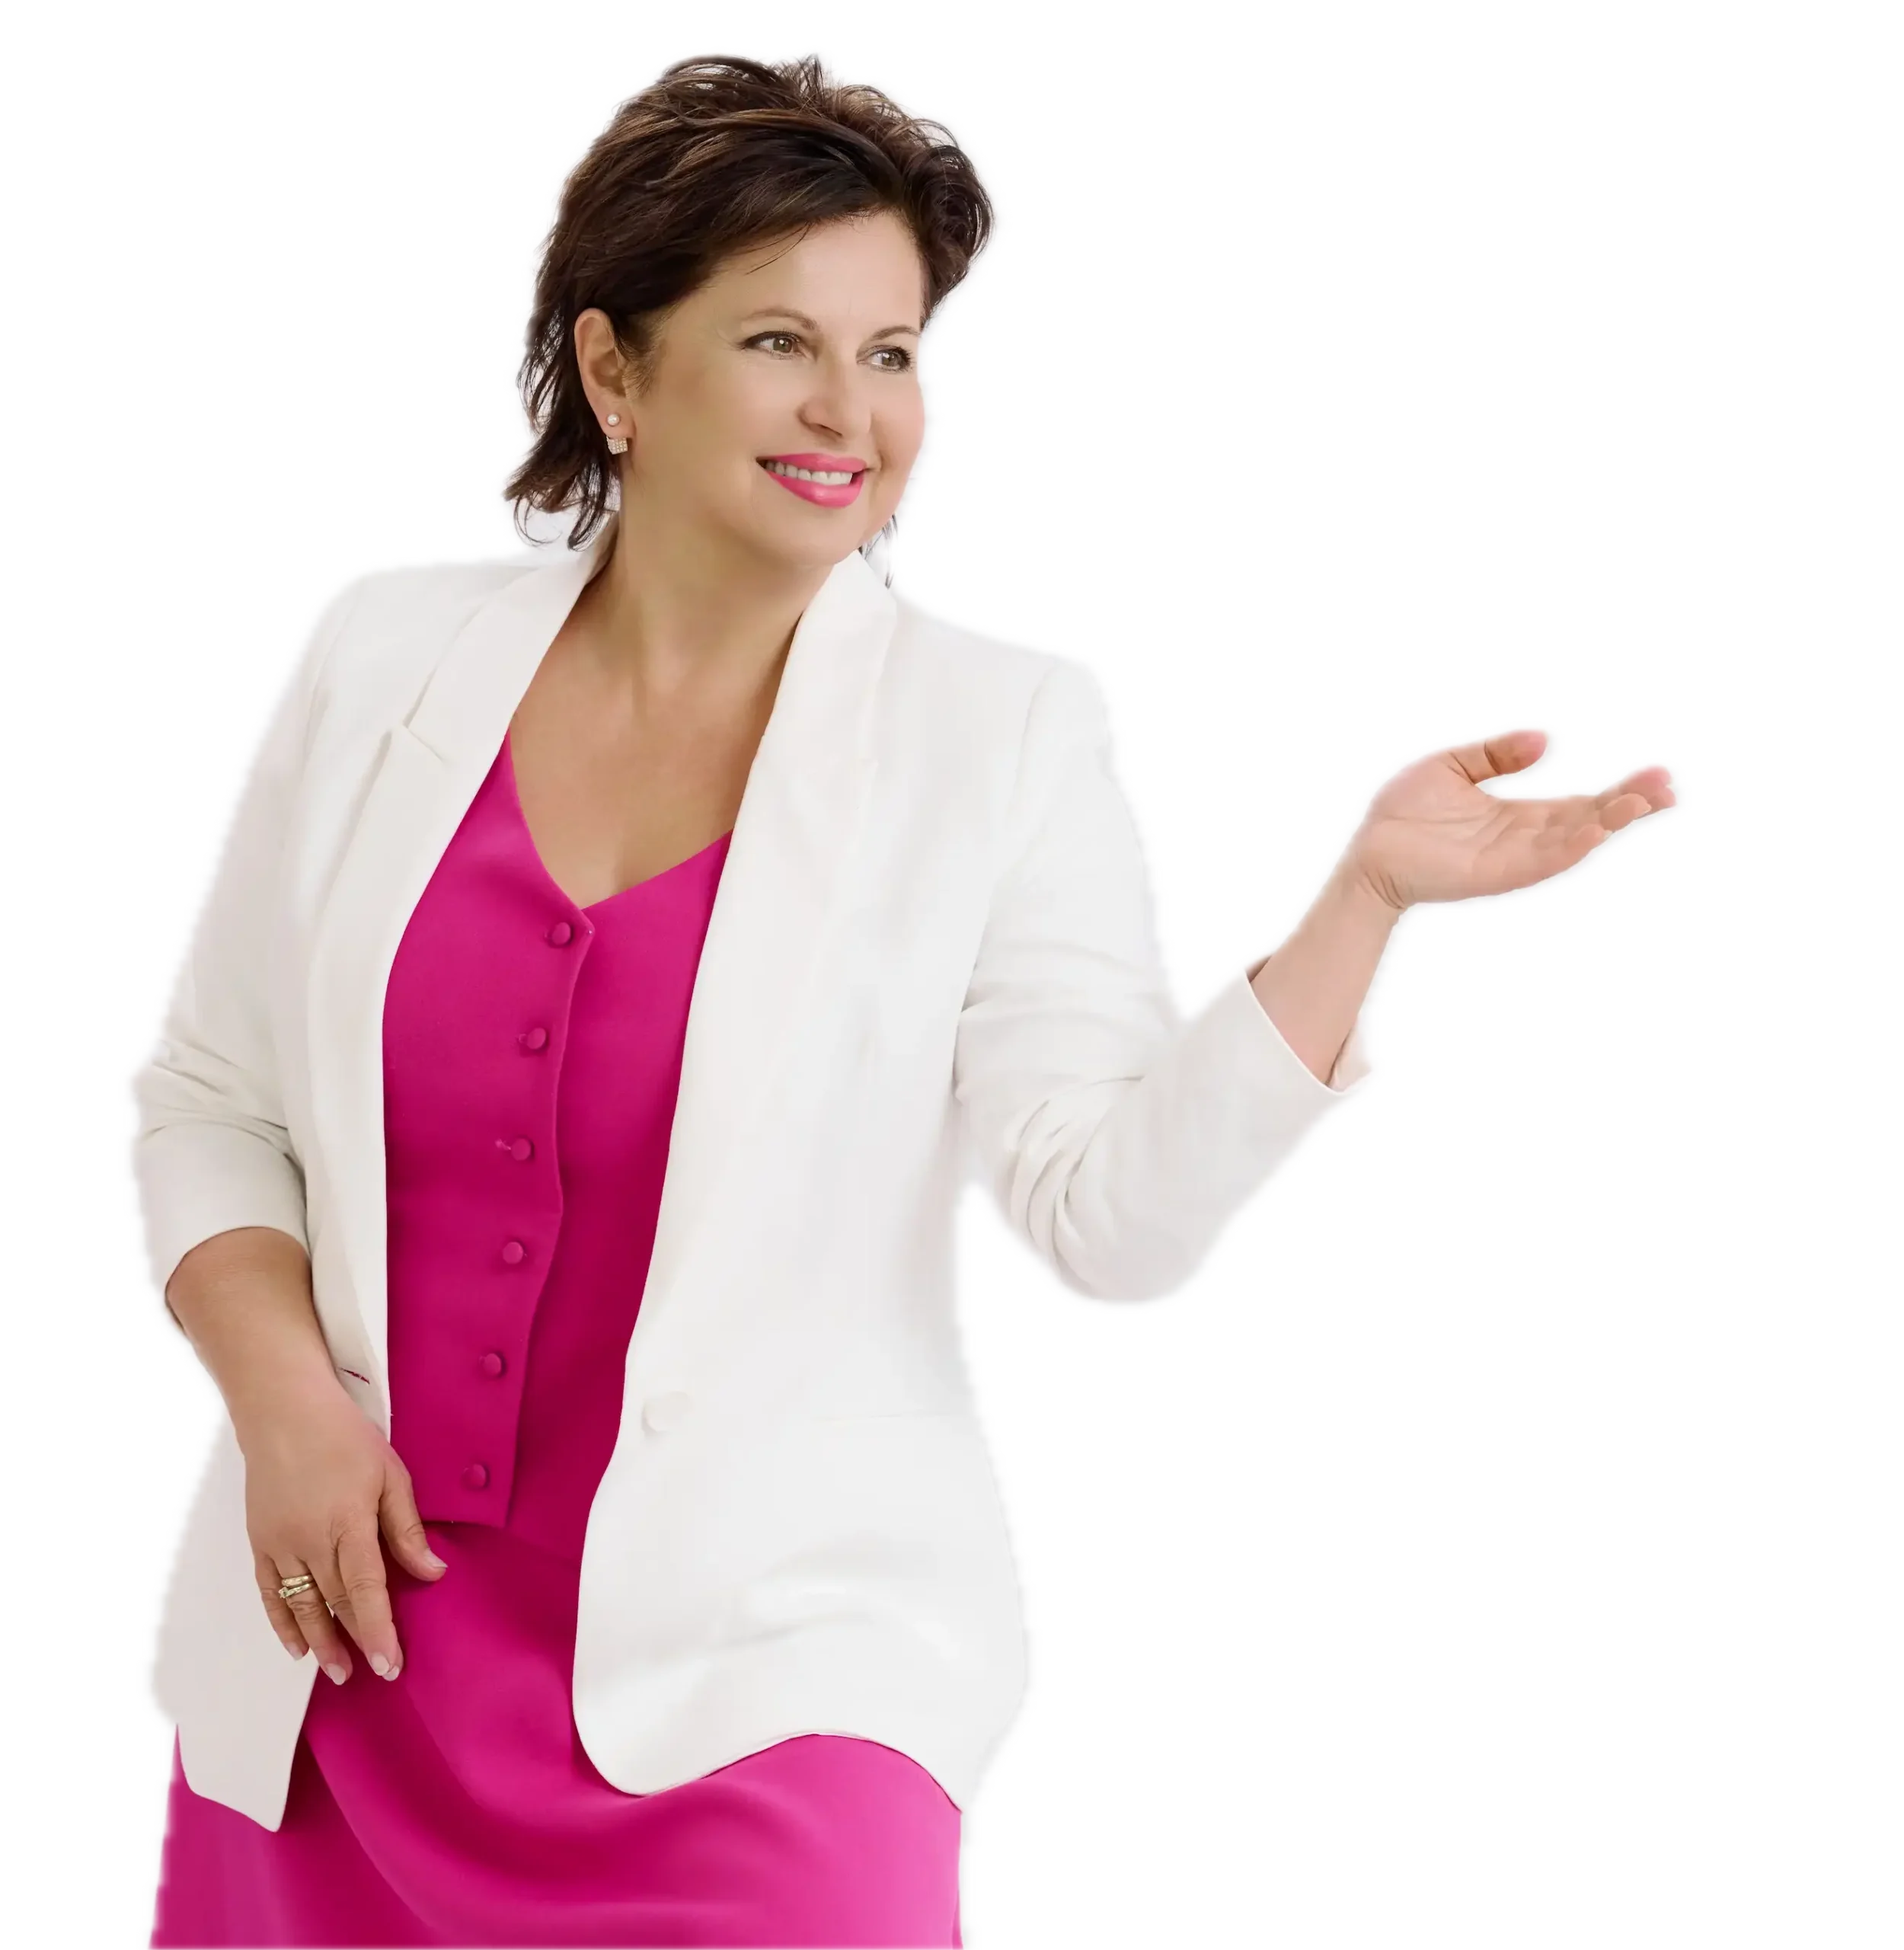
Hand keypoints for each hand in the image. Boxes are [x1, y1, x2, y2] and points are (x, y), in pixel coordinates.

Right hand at [244, 1374, 445, 1684]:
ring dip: (319, 1642)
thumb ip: (407, 1528)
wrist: (283, 1412)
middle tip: (372, 1674)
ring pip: (301, 1606)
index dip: (378, 1630)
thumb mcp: (391, 1474)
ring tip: (337, 1672)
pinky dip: (282, 1622)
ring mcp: (280, 1545)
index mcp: (348, 1523)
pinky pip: (269, 1593)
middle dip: (354, 1642)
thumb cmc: (344, 1437)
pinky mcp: (259, 1542)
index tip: (390, 1663)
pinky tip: (297, 1645)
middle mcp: (310, 1541)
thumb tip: (432, 1572)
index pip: (366, 1590)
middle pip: (334, 1603)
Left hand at [1343, 725, 1679, 913]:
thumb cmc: (1404, 813)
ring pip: (1575, 839)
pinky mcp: (1497, 873)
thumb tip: (1546, 737)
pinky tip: (1596, 829)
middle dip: (1631, 803)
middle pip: (1591, 820)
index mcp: (1521, 814)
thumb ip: (1498, 751)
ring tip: (1645, 799)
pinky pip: (1542, 860)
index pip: (1583, 802)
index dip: (1621, 789)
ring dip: (1611, 821)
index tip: (1657, 773)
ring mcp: (1514, 857)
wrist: (1369, 850)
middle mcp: (1526, 837)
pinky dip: (1571, 844)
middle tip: (1668, 785)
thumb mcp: (1454, 765)